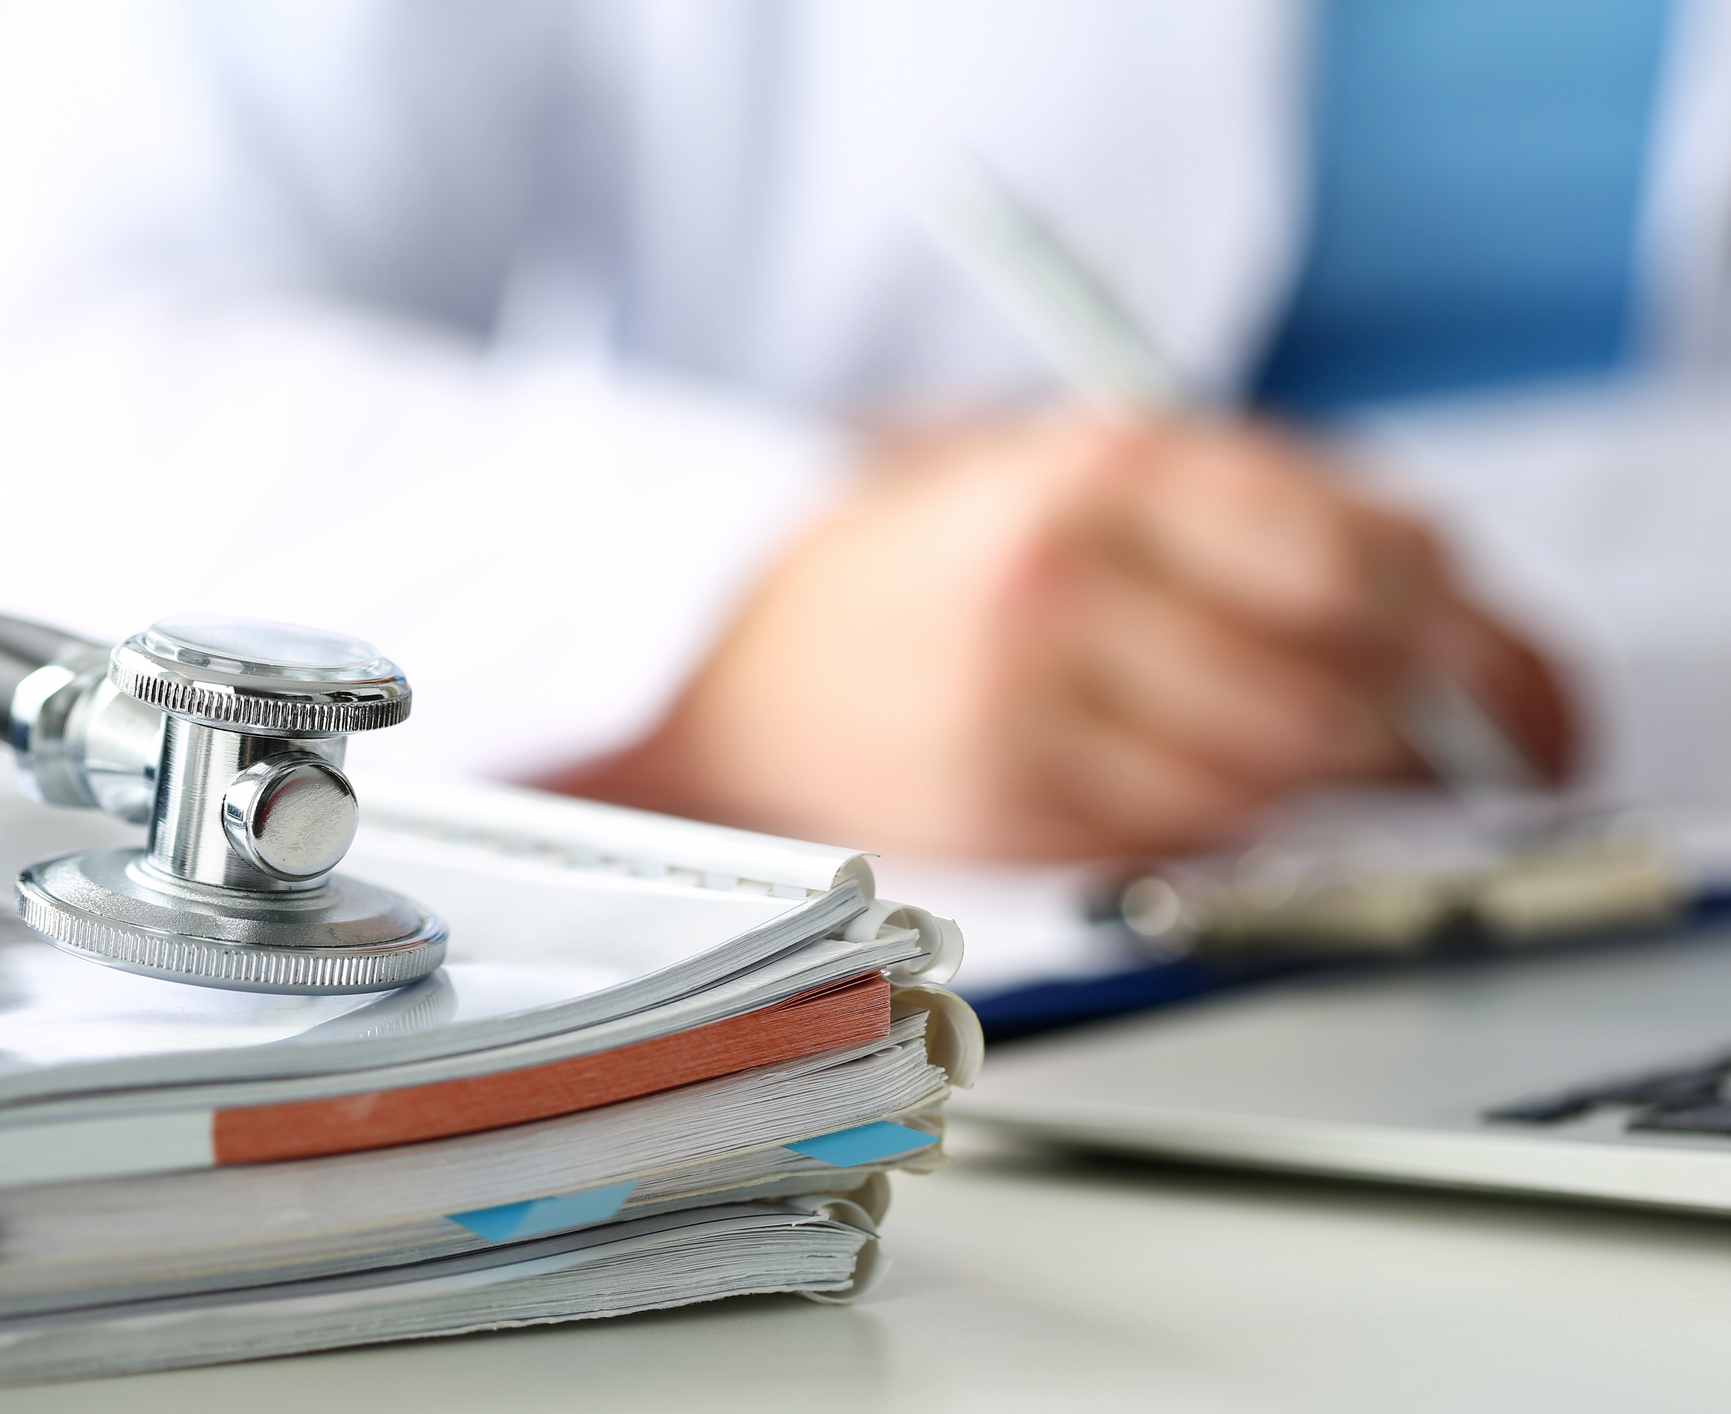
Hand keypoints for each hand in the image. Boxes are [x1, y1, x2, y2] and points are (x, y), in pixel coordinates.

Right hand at [551, 411, 1573, 859]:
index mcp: (1088, 471)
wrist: (735, 648)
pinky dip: (1244, 815)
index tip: (1494, 647)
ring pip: (1271, 775)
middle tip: (1475, 731)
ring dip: (1339, 774)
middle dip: (1431, 718)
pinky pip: (1189, 833)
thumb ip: (1243, 502)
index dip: (1454, 612)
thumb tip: (1431, 593)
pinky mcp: (1009, 816)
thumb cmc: (925, 552)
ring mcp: (1028, 716)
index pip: (1344, 552)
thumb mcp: (1070, 463)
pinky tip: (1235, 778)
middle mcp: (1060, 591)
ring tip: (1353, 752)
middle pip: (1330, 683)